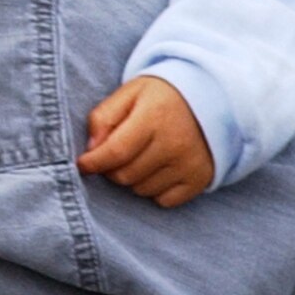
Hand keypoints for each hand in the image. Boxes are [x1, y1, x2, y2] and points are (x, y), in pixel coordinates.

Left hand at [76, 76, 214, 208]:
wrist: (211, 98)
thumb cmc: (162, 97)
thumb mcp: (131, 93)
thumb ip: (104, 117)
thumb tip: (91, 149)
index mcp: (154, 116)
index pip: (115, 152)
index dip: (93, 162)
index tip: (83, 164)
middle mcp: (174, 143)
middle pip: (125, 175)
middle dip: (112, 168)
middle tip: (117, 154)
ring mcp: (189, 163)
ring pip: (142, 190)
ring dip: (133, 178)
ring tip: (142, 156)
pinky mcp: (200, 179)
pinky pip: (163, 201)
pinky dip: (155, 190)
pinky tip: (159, 169)